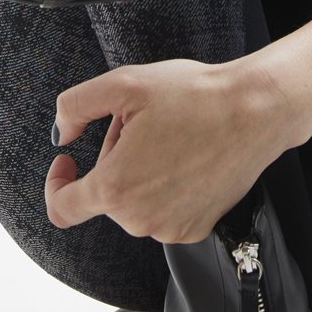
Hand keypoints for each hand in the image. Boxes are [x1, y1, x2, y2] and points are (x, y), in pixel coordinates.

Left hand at [45, 57, 286, 243]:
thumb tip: (62, 133)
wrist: (254, 112)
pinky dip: (166, 187)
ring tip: (170, 135)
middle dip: (115, 157)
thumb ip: (76, 106)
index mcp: (115, 187)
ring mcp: (169, 228)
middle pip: (106, 193)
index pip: (63, 207)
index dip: (57, 181)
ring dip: (140, 171)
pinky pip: (163, 211)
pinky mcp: (196, 229)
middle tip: (143, 122)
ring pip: (135, 202)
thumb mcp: (124, 83)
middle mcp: (139, 219)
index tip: (69, 160)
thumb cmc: (195, 96)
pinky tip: (188, 155)